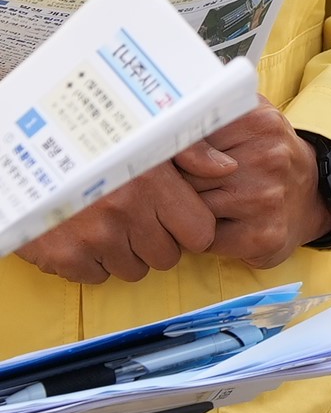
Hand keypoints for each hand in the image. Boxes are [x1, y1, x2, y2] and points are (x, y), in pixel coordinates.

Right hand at [14, 161, 222, 283]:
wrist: (19, 160)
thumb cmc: (89, 145)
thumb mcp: (144, 134)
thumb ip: (190, 150)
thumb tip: (227, 168)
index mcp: (152, 183)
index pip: (200, 233)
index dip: (191, 228)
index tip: (175, 217)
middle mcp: (126, 213)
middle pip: (168, 257)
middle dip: (159, 242)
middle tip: (138, 220)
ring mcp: (94, 239)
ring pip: (134, 270)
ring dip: (126, 254)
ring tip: (109, 224)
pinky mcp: (64, 258)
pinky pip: (97, 278)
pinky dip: (93, 263)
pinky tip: (83, 235)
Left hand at [177, 104, 330, 267]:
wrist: (312, 197)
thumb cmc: (263, 157)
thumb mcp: (245, 120)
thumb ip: (205, 116)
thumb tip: (155, 126)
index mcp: (259, 122)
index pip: (184, 136)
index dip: (168, 152)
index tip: (163, 158)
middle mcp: (267, 158)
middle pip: (182, 174)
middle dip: (177, 183)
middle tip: (192, 182)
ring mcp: (265, 198)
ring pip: (189, 208)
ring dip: (185, 211)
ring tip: (205, 203)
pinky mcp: (262, 235)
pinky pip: (202, 240)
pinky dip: (200, 237)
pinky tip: (216, 226)